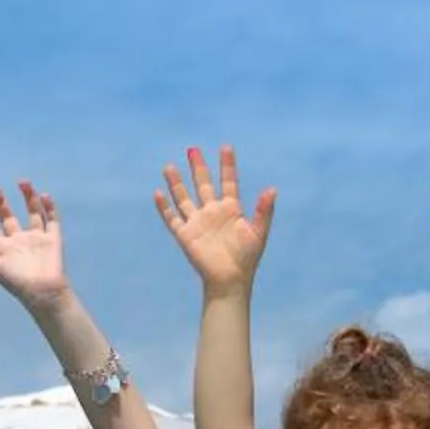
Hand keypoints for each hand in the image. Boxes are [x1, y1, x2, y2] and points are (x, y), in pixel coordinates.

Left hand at [0, 182, 69, 308]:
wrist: (44, 294)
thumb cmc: (16, 284)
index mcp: (2, 248)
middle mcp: (18, 241)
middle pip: (7, 216)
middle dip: (0, 202)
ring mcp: (36, 238)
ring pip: (32, 212)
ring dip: (28, 197)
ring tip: (22, 182)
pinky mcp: (52, 239)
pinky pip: (51, 219)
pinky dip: (49, 207)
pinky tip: (44, 195)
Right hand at [155, 144, 276, 293]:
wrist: (230, 280)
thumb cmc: (247, 258)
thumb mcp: (259, 232)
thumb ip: (264, 211)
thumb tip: (272, 190)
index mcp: (231, 209)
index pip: (228, 181)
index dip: (227, 165)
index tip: (226, 147)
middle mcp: (212, 212)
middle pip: (203, 184)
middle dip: (198, 167)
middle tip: (193, 149)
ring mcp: (197, 223)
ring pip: (184, 198)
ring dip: (176, 183)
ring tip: (169, 166)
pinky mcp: (185, 235)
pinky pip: (172, 218)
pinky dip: (164, 207)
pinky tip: (158, 193)